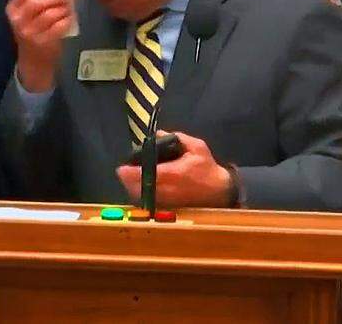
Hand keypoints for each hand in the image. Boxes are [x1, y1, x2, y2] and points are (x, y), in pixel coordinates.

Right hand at [5, 0, 73, 91]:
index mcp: (12, 9)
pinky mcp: (43, 43)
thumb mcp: (26, 15)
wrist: (33, 61)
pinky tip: (69, 17)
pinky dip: (67, 19)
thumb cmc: (32, 31)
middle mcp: (18, 21)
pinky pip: (58, 26)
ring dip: (63, 7)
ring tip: (68, 5)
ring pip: (50, 14)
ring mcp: (30, 33)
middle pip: (37, 1)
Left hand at [116, 131, 232, 207]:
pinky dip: (141, 196)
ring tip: (129, 178)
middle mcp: (167, 189)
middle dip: (128, 181)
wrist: (219, 191)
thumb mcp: (197, 147)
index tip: (121, 168)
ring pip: (142, 198)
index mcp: (173, 173)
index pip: (146, 174)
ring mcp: (167, 201)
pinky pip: (149, 203)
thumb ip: (178, 138)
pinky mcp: (168, 208)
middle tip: (123, 172)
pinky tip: (140, 188)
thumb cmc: (207, 168)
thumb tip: (158, 134)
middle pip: (139, 189)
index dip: (130, 173)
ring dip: (132, 188)